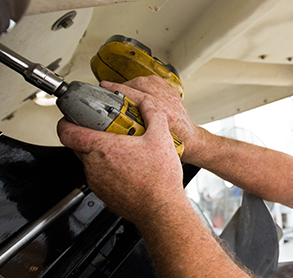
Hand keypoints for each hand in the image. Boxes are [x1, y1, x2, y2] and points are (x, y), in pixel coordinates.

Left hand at [57, 99, 184, 224]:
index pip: (67, 132)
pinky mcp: (104, 194)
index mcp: (103, 149)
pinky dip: (108, 170)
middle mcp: (94, 166)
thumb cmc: (158, 180)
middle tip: (107, 130)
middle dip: (89, 135)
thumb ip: (153, 115)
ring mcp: (97, 182)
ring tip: (123, 151)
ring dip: (101, 154)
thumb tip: (148, 105)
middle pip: (78, 145)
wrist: (161, 210)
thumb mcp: (161, 139)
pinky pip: (100, 177)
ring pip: (90, 162)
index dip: (65, 121)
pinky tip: (128, 169)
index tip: (71, 117)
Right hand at [99, 76, 201, 162]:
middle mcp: (171, 105)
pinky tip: (134, 86)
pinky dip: (143, 81)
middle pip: (143, 86)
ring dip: (131, 82)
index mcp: (167, 118)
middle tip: (108, 87)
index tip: (106, 89)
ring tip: (119, 87)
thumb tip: (113, 129)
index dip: (121, 92)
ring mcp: (173, 97)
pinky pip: (156, 80)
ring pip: (149, 81)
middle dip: (123, 85)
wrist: (191, 141)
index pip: (142, 98)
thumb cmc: (176, 145)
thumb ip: (137, 134)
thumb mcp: (154, 143)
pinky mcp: (173, 93)